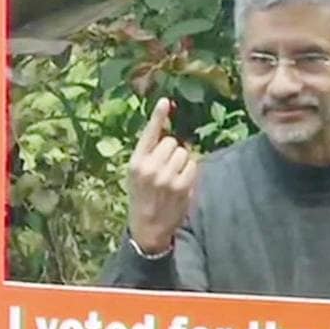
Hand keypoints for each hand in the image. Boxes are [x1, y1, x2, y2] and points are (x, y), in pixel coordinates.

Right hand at [126, 98, 197, 253]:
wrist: (147, 227)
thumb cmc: (143, 196)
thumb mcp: (137, 174)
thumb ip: (148, 153)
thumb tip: (167, 132)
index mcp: (136, 162)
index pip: (149, 134)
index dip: (158, 116)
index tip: (165, 101)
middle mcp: (150, 168)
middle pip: (172, 142)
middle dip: (173, 151)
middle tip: (166, 167)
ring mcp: (166, 177)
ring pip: (184, 153)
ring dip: (182, 161)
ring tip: (173, 176)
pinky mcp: (182, 186)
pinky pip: (193, 166)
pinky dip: (190, 171)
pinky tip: (181, 183)